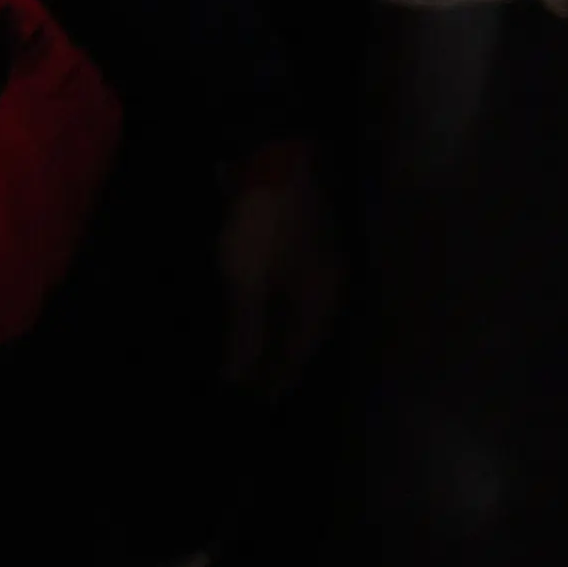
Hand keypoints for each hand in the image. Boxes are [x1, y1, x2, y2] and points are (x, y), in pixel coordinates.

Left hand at [217, 136, 338, 396]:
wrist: (274, 157)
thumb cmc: (261, 224)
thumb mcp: (245, 281)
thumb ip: (244, 333)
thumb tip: (238, 380)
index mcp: (320, 302)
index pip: (298, 358)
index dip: (274, 384)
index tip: (250, 409)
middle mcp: (329, 289)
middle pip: (303, 341)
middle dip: (277, 367)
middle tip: (246, 392)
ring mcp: (320, 268)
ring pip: (298, 319)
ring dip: (275, 342)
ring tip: (248, 363)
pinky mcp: (305, 251)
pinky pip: (292, 299)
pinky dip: (274, 317)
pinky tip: (255, 322)